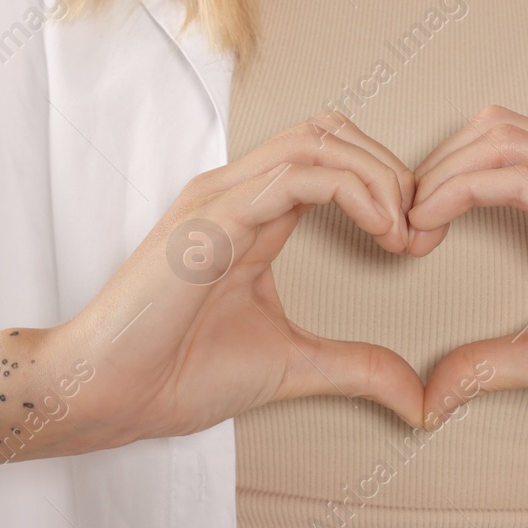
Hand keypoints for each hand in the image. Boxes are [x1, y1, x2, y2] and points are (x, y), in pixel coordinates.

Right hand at [43, 111, 425, 454]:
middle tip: (421, 227)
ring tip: (404, 228)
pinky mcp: (211, 219)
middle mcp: (235, 190)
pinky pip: (293, 175)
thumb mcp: (291, 365)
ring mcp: (220, 198)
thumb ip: (355, 368)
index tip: (417, 241)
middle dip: (390, 168)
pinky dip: (351, 190)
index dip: (386, 183)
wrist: (106, 394)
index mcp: (251, 211)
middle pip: (330, 132)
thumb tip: (417, 396)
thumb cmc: (176, 372)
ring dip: (378, 174)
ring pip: (317, 140)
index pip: (330, 155)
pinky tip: (381, 229)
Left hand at [409, 105, 527, 440]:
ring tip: (410, 224)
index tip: (411, 226)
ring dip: (440, 174)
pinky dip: (461, 190)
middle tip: (401, 222)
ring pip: (500, 140)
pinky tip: (431, 222)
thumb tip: (433, 391)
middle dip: (435, 164)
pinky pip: (519, 176)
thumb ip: (492, 360)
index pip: (505, 144)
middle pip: (495, 128)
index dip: (448, 172)